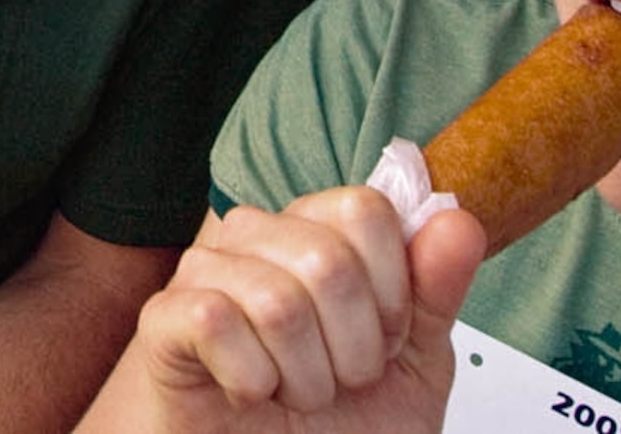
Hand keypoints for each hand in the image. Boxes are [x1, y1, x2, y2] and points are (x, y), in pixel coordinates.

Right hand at [88, 190, 482, 433]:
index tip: (384, 338)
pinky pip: (215, 322)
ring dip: (305, 377)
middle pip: (327, 261)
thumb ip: (436, 292)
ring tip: (295, 392)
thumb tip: (457, 221)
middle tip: (338, 379)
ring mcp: (205, 272)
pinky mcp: (163, 318)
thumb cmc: (342, 425)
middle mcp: (257, 237)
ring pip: (276, 301)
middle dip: (352, 348)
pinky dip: (251, 380)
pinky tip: (250, 394)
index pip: (363, 209)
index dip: (392, 290)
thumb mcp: (415, 365)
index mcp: (317, 231)